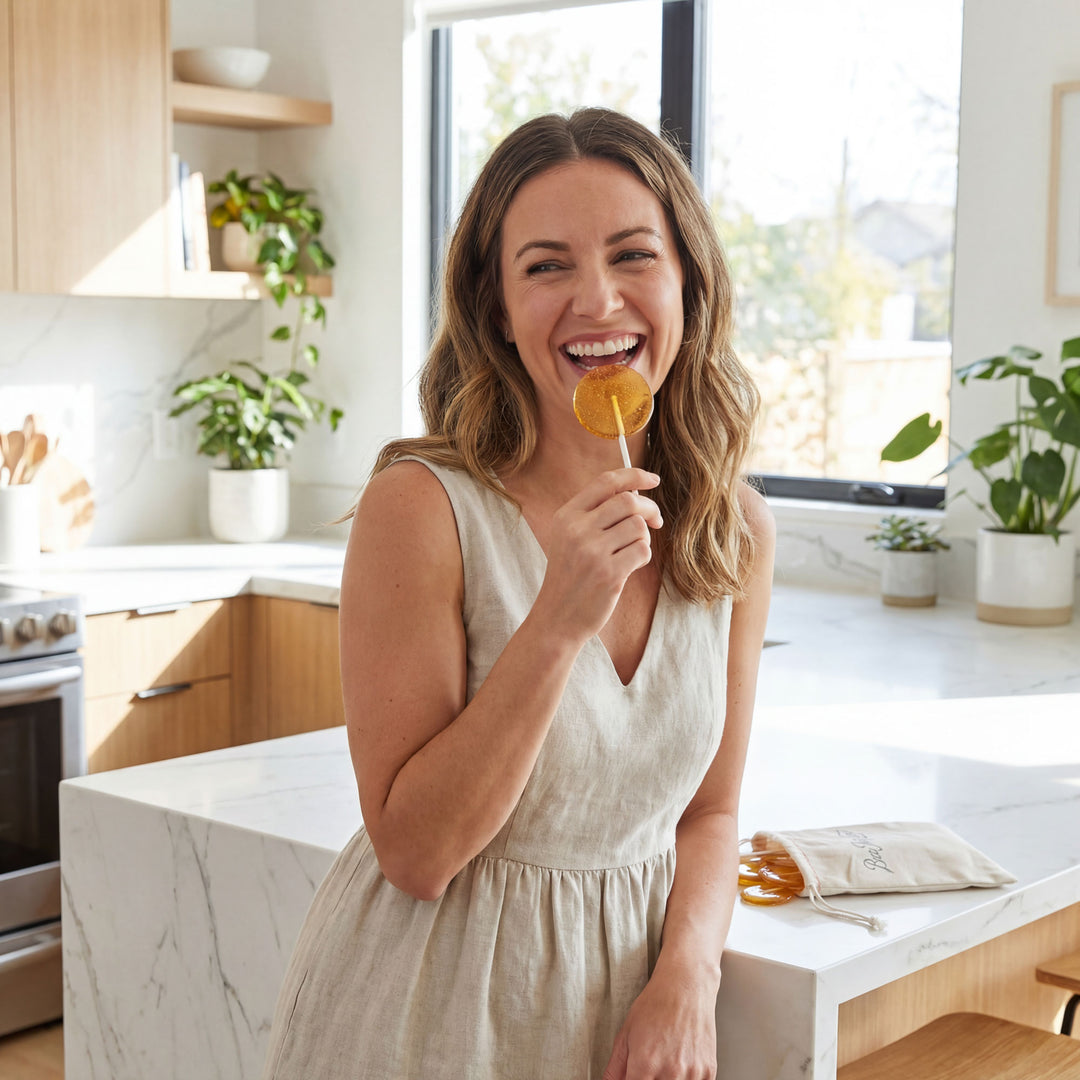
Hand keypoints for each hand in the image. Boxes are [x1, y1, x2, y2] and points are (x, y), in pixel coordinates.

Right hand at [533, 468, 661, 645]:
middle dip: (650, 508)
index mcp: (566, 516)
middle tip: (656, 522)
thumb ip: (594, 514)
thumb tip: (635, 492)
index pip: (606, 481)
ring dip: (644, 537)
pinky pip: (643, 550)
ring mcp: (592, 551)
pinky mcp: (609, 573)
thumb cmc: (569, 576)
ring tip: (632, 551)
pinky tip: (630, 565)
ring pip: (638, 526)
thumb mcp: (568, 538)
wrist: (556, 617)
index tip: (653, 479)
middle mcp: (577, 530)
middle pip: (628, 501)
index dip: (635, 475)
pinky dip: (643, 555)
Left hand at [601, 972, 716, 1079]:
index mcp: (645, 1065)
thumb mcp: (625, 1034)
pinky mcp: (708, 1072)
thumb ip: (615, 1069)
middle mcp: (670, 1073)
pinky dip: (684, 1079)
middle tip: (648, 1068)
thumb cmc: (655, 1005)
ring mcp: (692, 1074)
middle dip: (648, 1079)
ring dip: (667, 1079)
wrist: (686, 985)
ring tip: (664, 1060)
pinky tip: (679, 1062)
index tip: (633, 1075)